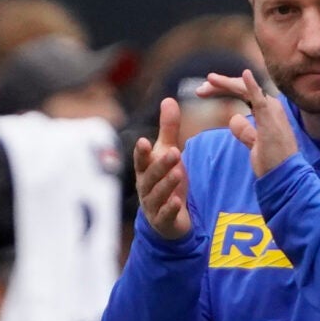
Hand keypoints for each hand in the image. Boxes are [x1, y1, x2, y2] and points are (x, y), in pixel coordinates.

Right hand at [133, 97, 190, 241]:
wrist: (168, 219)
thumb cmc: (166, 180)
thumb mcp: (168, 153)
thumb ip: (168, 129)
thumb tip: (169, 99)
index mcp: (145, 170)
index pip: (141, 160)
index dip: (142, 152)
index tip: (144, 141)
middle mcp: (145, 188)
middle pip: (151, 176)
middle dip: (161, 164)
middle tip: (174, 152)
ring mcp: (153, 206)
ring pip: (157, 195)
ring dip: (166, 184)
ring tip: (178, 173)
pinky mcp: (163, 221)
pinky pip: (165, 216)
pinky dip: (169, 209)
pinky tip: (178, 202)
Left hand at [200, 70, 298, 179]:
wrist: (285, 178)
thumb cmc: (272, 163)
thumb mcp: (254, 143)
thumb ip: (245, 131)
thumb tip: (234, 118)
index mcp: (266, 111)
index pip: (243, 93)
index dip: (224, 88)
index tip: (204, 91)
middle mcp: (270, 106)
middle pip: (242, 88)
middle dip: (220, 85)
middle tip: (200, 89)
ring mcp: (272, 111)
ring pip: (246, 90)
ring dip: (227, 84)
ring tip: (209, 80)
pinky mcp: (271, 119)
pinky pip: (260, 99)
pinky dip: (252, 86)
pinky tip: (245, 74)